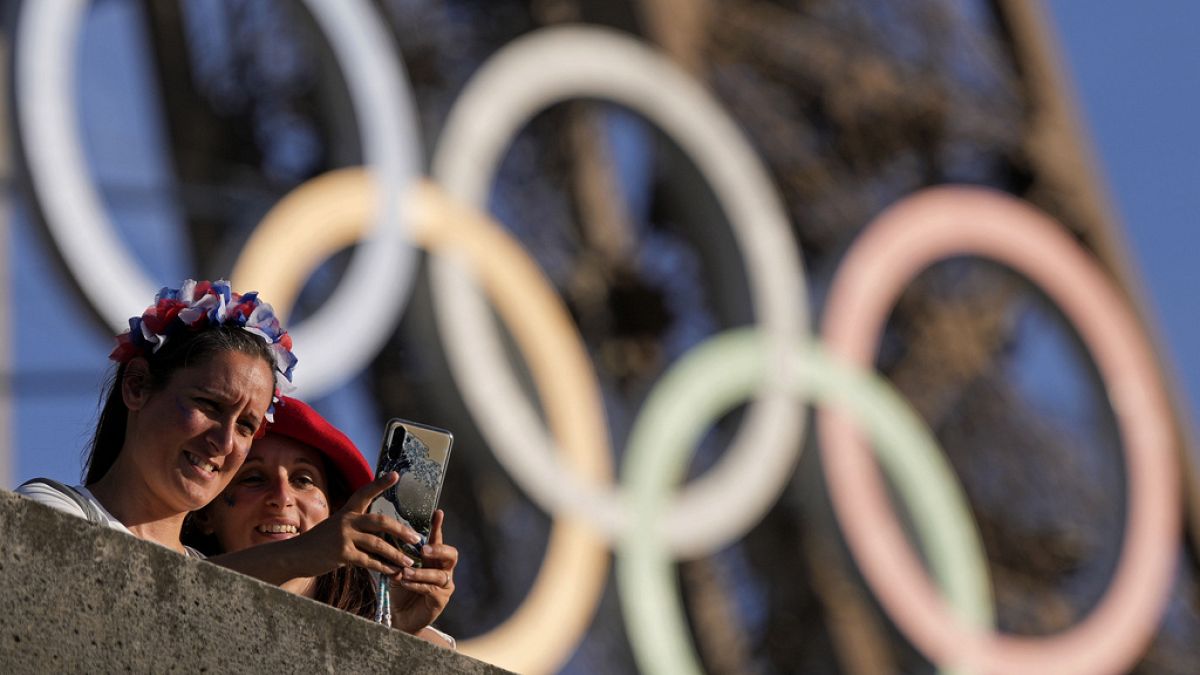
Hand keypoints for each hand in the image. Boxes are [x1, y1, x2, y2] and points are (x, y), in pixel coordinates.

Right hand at [287, 471, 421, 577]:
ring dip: (396, 554)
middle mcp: (347, 520)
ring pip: (378, 544)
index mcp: (347, 512)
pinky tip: (393, 571)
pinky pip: (368, 561)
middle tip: (416, 538)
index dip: (380, 483)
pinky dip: (383, 567)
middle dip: (401, 530)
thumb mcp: (334, 528)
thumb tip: (378, 535)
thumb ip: (354, 528)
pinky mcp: (342, 553)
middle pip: (380, 521)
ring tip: (409, 560)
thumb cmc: (318, 543)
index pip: (365, 493)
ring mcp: (343, 536)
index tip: (396, 474)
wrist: (295, 555)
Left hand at [389, 509, 457, 633]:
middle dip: (438, 549)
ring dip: (421, 572)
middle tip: (424, 549)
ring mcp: (444, 585)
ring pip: (439, 574)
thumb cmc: (400, 590)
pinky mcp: (440, 600)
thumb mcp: (397, 568)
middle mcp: (443, 569)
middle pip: (451, 554)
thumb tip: (388, 535)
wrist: (399, 617)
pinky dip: (417, 585)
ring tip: (405, 572)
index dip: (438, 526)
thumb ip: (398, 555)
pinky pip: (431, 589)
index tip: (437, 512)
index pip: (437, 539)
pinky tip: (405, 582)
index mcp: (433, 558)